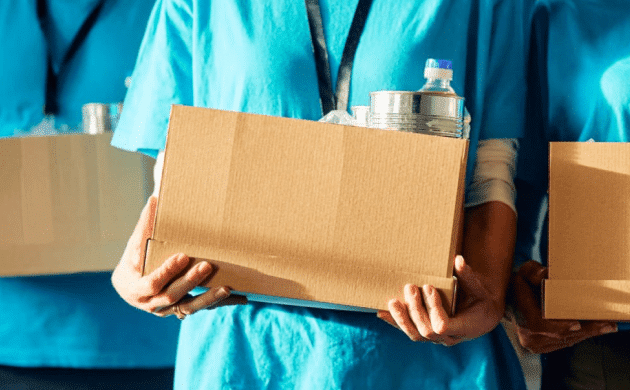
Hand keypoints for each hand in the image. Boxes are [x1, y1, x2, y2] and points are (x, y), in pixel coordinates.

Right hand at [111, 196, 245, 318]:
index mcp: (136, 289)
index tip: (182, 256)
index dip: (167, 271)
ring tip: (227, 288)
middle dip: (190, 281)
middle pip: (173, 296)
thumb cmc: (134, 259)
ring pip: (190, 307)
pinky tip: (241, 297)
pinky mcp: (183, 310)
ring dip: (209, 297)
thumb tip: (154, 200)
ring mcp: (169, 310)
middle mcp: (152, 303)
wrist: (132, 284)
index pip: (152, 283)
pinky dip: (220, 303)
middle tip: (207, 265)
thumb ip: (144, 227)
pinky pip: (203, 308)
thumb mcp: (135, 244)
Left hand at [377, 255, 502, 344]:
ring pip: (415, 334)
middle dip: (416, 308)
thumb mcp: (479, 289)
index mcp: (464, 327)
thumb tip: (458, 259)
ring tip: (392, 301)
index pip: (443, 325)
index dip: (434, 308)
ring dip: (402, 318)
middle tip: (410, 287)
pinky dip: (395, 322)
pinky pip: (409, 331)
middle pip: (426, 330)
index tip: (429, 287)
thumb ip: (468, 276)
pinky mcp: (426, 335)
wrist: (482, 318)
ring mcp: (436, 339)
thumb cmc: (481, 301)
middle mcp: (449, 338)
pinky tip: (381, 313)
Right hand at [506, 260, 616, 353]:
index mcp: (519, 313)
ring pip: (565, 340)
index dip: (558, 325)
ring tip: (605, 325)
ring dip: (586, 333)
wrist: (513, 303)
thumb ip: (533, 272)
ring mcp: (534, 344)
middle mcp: (526, 333)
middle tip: (604, 324)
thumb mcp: (524, 272)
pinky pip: (565, 343)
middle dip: (584, 329)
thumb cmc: (522, 285)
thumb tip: (545, 274)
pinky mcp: (543, 348)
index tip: (577, 324)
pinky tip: (595, 329)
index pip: (538, 323)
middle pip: (558, 335)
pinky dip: (580, 336)